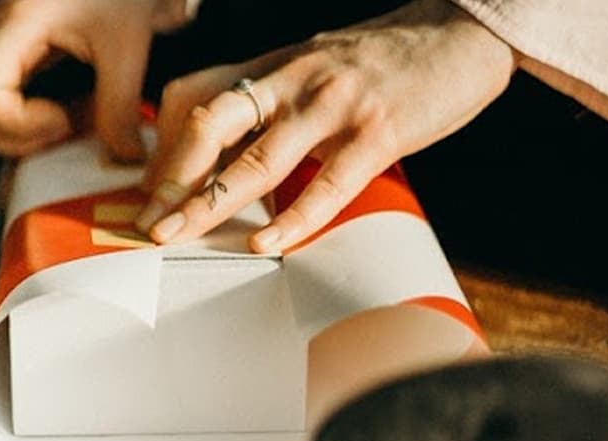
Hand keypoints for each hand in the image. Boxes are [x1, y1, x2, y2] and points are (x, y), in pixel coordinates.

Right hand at [0, 0, 191, 158]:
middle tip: (65, 131)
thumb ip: (120, 106)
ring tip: (67, 124)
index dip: (18, 127)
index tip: (65, 122)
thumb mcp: (126, 46)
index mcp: (12, 24)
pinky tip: (63, 118)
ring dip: (13, 137)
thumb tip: (122, 158)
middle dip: (11, 139)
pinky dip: (18, 126)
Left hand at [136, 0, 516, 251]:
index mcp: (273, 66)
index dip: (164, 147)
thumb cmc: (383, 61)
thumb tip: (230, 154)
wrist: (460, 32)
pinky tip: (265, 242)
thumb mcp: (313, 69)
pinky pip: (327, 183)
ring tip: (177, 238)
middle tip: (148, 224)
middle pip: (211, 125)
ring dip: (210, 202)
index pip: (195, 99)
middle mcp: (293, 79)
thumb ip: (272, 103)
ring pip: (258, 158)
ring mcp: (334, 104)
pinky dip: (293, 218)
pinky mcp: (379, 131)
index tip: (149, 191)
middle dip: (172, 178)